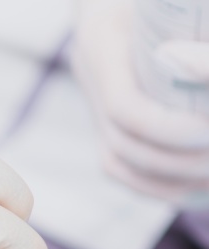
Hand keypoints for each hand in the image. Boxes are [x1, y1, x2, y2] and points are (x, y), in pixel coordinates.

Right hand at [70, 0, 208, 202]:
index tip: (207, 132)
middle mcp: (89, 72)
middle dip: (177, 162)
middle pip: (123, 143)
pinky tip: (196, 191)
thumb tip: (180, 62)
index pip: (124, 107)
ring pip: (118, 161)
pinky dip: (158, 184)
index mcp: (100, 40)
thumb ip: (197, 40)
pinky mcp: (107, 116)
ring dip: (169, 181)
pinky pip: (121, 165)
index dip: (167, 129)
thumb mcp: (162, 5)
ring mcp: (94, 97)